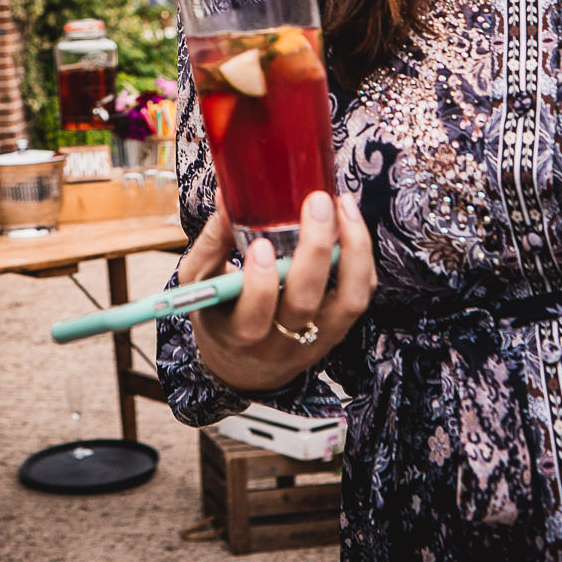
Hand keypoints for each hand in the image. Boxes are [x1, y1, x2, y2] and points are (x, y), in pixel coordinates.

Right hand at [182, 190, 373, 394]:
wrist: (244, 366)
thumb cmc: (219, 313)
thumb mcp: (200, 282)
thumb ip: (213, 242)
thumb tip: (227, 195)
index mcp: (237, 334)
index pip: (253, 318)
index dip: (260, 284)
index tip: (260, 245)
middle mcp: (280, 342)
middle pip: (305, 303)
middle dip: (315, 249)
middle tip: (316, 203)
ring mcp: (314, 339)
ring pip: (347, 301)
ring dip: (353, 251)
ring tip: (345, 207)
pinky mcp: (337, 330)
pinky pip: (359, 296)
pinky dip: (361, 260)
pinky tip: (351, 226)